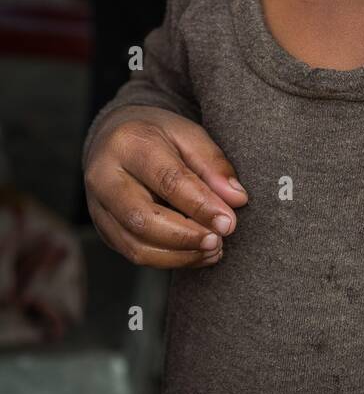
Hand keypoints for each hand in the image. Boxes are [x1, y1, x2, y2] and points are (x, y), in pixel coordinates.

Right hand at [84, 106, 247, 268]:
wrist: (115, 137)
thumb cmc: (157, 134)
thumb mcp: (189, 134)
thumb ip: (213, 164)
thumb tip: (236, 199)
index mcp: (128, 142)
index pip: (167, 179)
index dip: (201, 205)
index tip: (229, 222)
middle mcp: (104, 176)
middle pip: (143, 218)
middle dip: (187, 236)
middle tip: (219, 240)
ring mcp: (98, 206)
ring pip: (136, 244)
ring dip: (179, 254)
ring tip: (213, 249)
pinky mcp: (103, 228)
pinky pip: (133, 253)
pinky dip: (168, 260)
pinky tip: (195, 253)